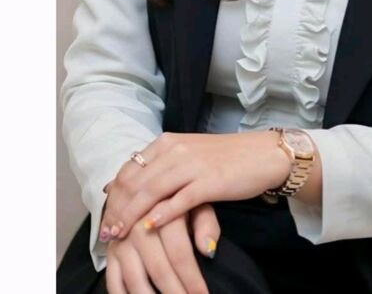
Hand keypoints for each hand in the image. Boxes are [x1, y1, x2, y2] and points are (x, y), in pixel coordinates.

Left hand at [100, 131, 290, 240]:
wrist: (263, 154)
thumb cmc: (224, 158)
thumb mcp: (186, 155)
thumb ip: (157, 167)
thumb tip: (118, 183)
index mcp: (168, 141)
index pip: (130, 168)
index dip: (113, 194)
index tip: (104, 216)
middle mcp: (177, 149)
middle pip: (136, 182)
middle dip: (118, 209)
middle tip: (105, 233)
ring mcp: (193, 164)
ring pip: (152, 191)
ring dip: (132, 215)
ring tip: (119, 235)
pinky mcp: (210, 181)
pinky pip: (180, 200)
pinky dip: (162, 215)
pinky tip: (150, 228)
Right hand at [104, 203, 219, 293]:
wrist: (141, 185)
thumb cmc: (176, 198)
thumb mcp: (195, 201)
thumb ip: (206, 223)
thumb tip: (209, 250)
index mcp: (163, 212)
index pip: (179, 252)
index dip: (192, 278)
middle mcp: (138, 227)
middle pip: (158, 269)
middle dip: (175, 292)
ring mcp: (121, 241)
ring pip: (135, 279)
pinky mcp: (110, 252)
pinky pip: (113, 282)